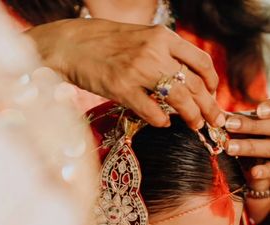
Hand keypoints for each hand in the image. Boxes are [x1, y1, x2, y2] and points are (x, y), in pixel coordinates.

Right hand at [27, 19, 224, 128]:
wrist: (71, 45)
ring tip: (196, 125)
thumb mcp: (140, 38)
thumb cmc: (104, 43)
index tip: (212, 94)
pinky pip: (151, 111)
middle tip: (214, 120)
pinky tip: (164, 124)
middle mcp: (154, 52)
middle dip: (209, 105)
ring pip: (179, 97)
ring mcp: (138, 70)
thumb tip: (181, 75)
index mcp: (162, 37)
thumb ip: (161, 53)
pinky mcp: (121, 89)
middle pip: (194, 83)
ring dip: (192, 115)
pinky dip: (162, 121)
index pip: (200, 61)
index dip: (212, 81)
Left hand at [225, 100, 269, 224]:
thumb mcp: (247, 129)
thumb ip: (235, 121)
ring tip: (229, 147)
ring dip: (248, 147)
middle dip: (250, 126)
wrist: (261, 169)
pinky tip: (254, 172)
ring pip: (267, 148)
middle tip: (230, 124)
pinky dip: (263, 171)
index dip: (269, 109)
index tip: (258, 111)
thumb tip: (216, 114)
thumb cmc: (253, 141)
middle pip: (268, 128)